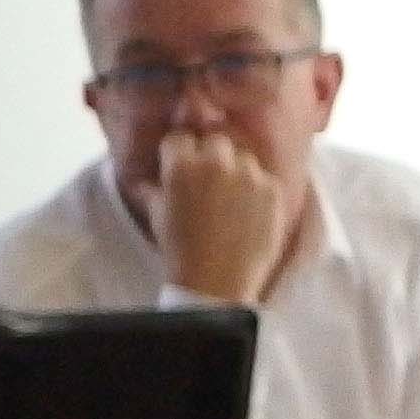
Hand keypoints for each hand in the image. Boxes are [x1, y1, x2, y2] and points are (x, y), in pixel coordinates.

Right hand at [154, 130, 290, 303]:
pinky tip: (250, 212)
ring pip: (244, 157)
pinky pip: (265, 178)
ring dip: (238, 170)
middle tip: (209, 181)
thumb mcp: (158, 213)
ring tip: (232, 198)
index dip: (180, 153)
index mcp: (181, 164)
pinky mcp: (273, 189)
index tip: (183, 167)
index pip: (180, 139)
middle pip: (215, 141)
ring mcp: (249, 174)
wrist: (216, 279)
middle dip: (211, 156)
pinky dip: (259, 190)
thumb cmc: (180, 248)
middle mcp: (216, 162)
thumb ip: (154, 187)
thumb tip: (146, 179)